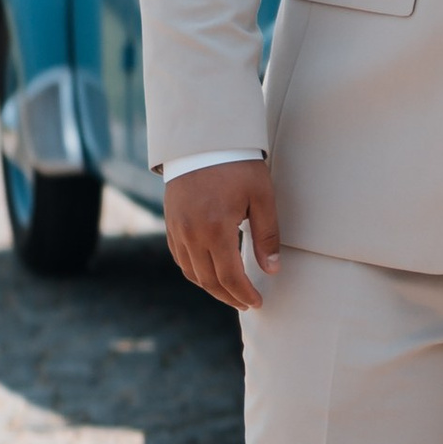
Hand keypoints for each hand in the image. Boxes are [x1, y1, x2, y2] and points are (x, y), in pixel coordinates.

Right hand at [165, 159, 280, 309]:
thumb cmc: (237, 165)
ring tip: (231, 293)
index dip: (244, 294)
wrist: (202, 140)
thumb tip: (272, 270)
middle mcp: (191, 234)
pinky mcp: (170, 222)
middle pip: (208, 281)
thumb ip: (267, 236)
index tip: (257, 302)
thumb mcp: (261, 197)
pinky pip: (179, 257)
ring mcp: (177, 229)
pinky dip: (194, 271)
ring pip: (191, 272)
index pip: (230, 277)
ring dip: (211, 287)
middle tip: (247, 303)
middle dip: (229, 297)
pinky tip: (209, 272)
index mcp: (215, 229)